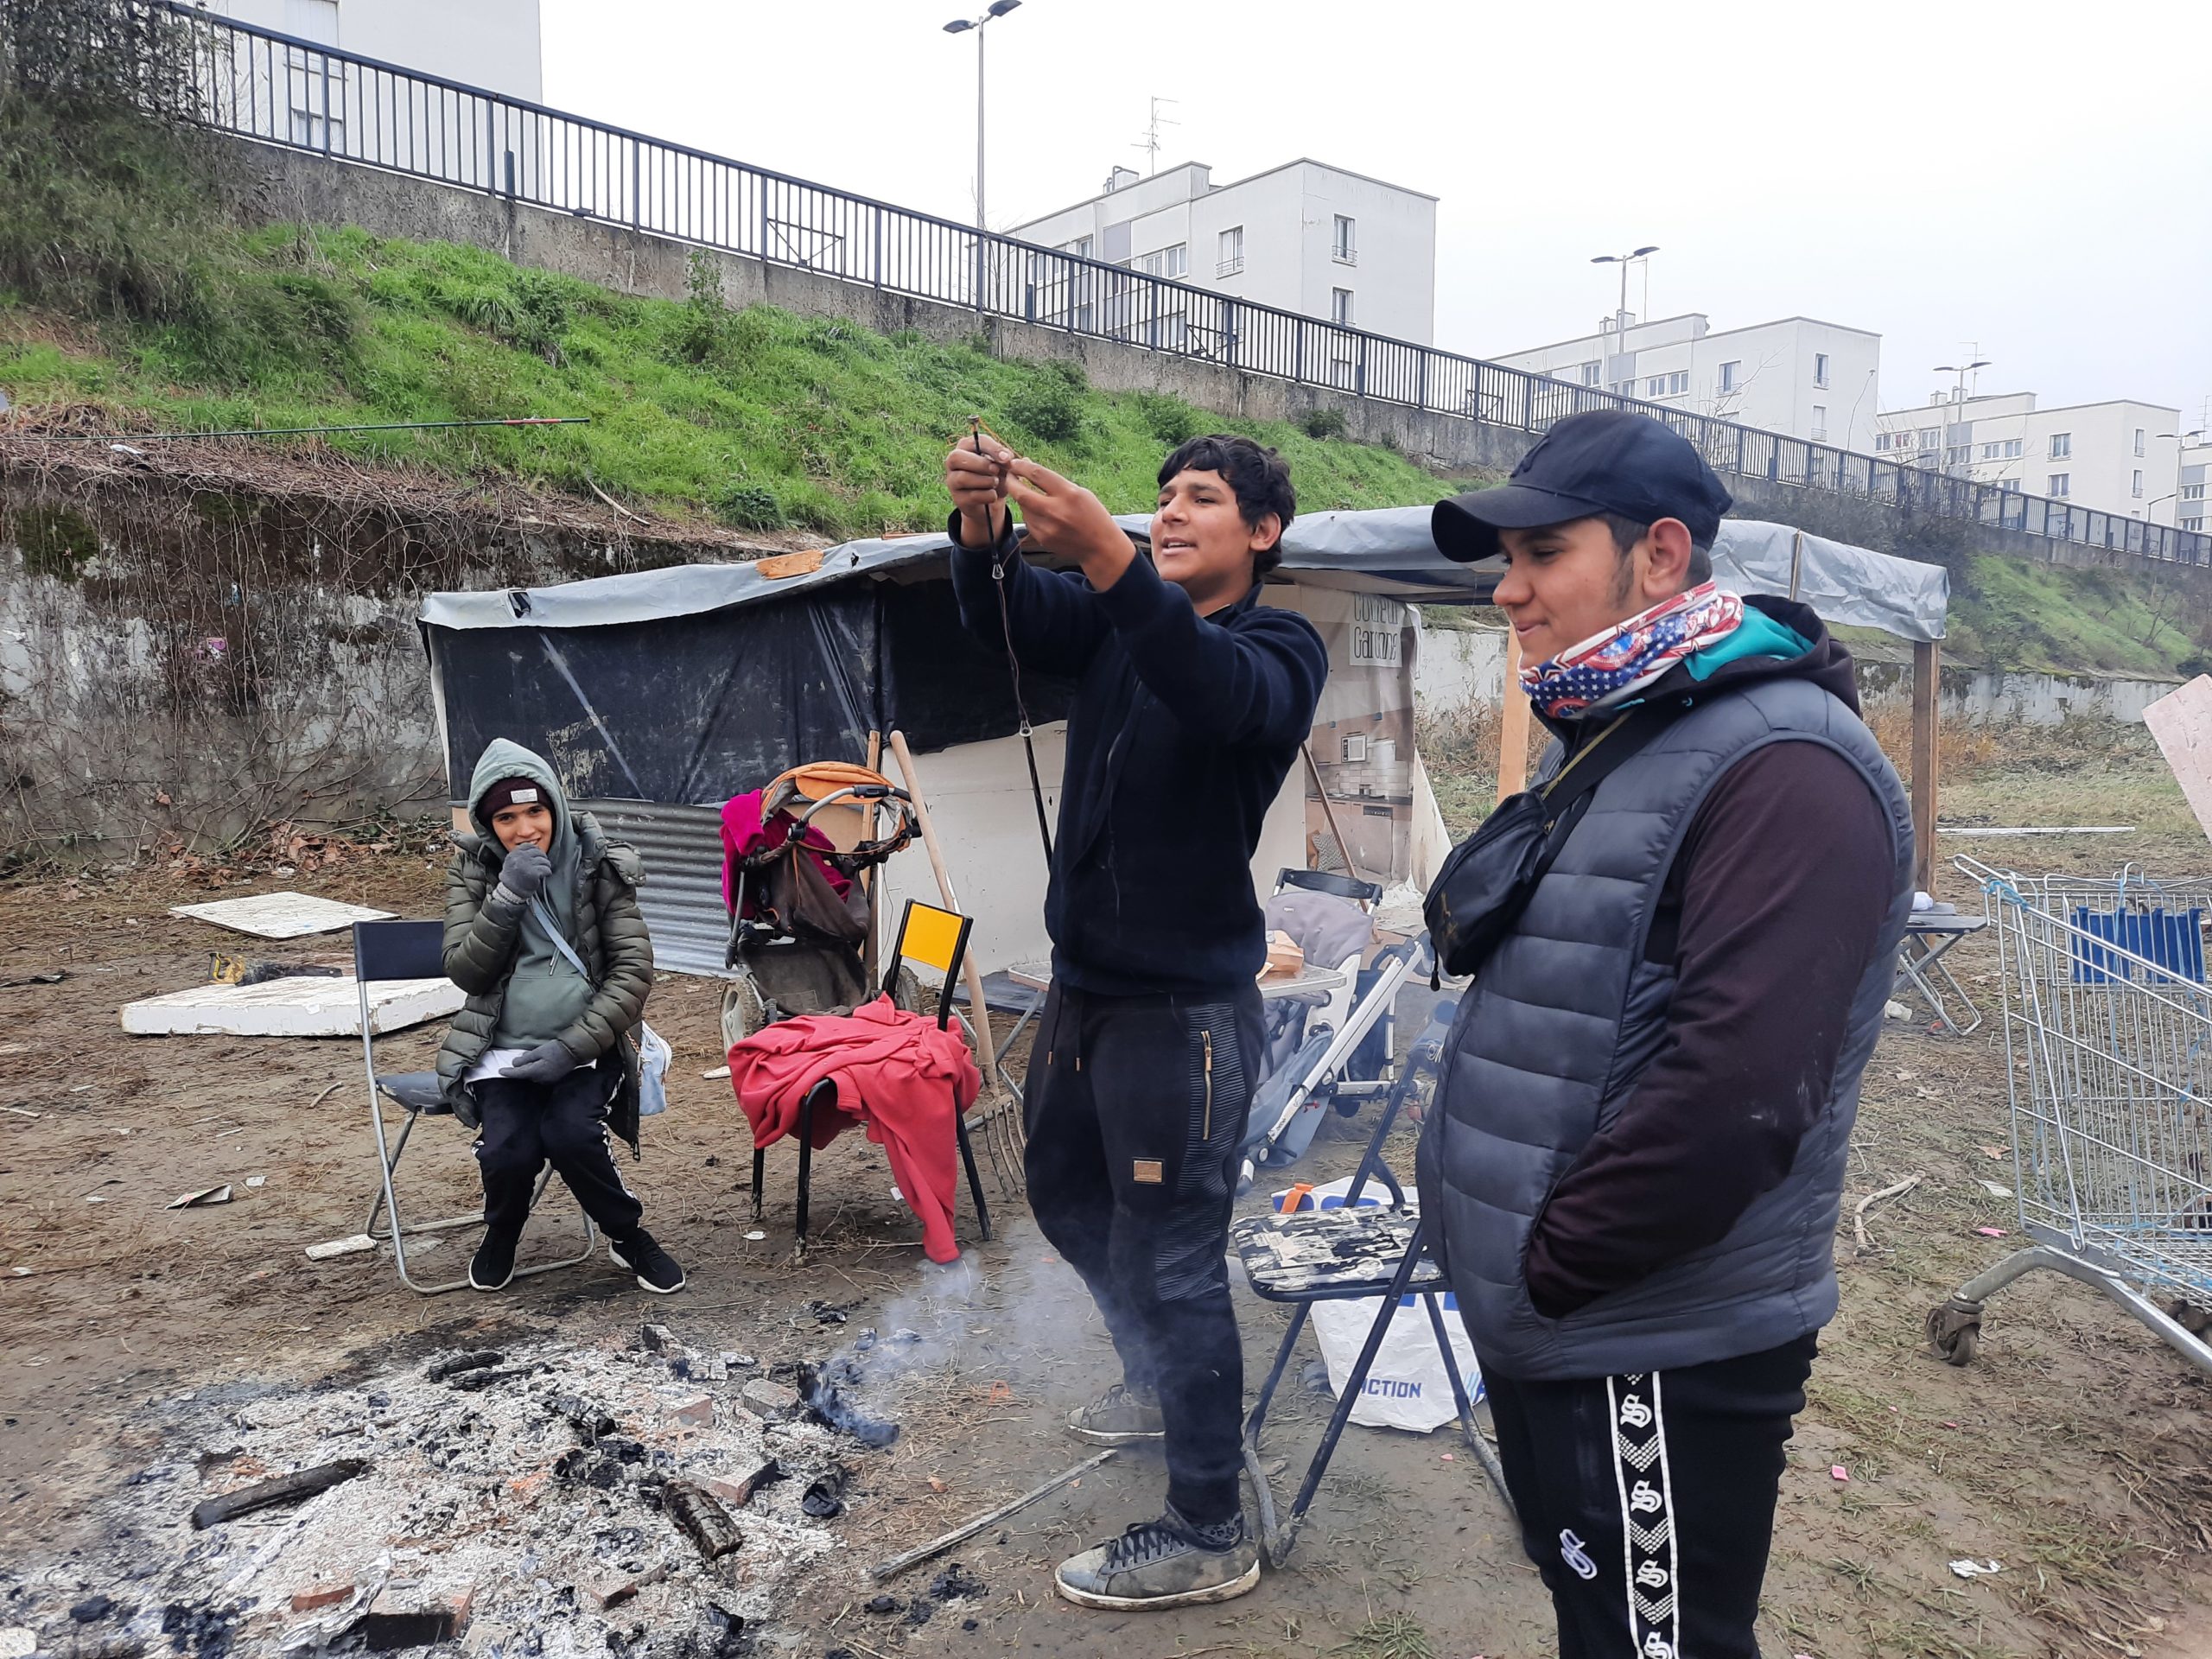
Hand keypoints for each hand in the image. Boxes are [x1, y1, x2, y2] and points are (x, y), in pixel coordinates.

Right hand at [497, 842, 551, 898]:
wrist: (511, 892)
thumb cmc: (513, 878)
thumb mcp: (511, 862)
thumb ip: (520, 855)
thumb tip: (535, 848)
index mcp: (514, 854)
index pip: (529, 846)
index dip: (536, 850)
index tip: (538, 855)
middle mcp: (520, 858)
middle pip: (538, 852)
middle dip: (542, 858)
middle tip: (543, 864)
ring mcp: (527, 865)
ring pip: (544, 860)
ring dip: (546, 865)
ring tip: (544, 870)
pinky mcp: (534, 873)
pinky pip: (546, 869)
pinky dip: (547, 872)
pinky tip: (545, 874)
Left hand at [501, 1039, 578, 1085]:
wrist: (574, 1052)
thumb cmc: (556, 1049)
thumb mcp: (539, 1051)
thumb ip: (526, 1058)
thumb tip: (515, 1063)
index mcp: (537, 1071)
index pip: (519, 1074)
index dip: (509, 1072)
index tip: (500, 1071)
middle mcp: (541, 1079)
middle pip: (526, 1076)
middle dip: (520, 1070)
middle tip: (515, 1062)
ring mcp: (548, 1080)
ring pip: (533, 1076)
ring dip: (529, 1070)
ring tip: (528, 1061)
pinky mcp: (554, 1079)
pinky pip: (541, 1077)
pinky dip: (536, 1071)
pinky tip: (537, 1065)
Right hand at [945, 437, 1011, 546]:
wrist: (990, 503)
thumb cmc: (994, 476)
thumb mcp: (1002, 465)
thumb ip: (1004, 459)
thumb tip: (1007, 458)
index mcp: (966, 447)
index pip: (975, 441)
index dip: (992, 448)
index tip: (1007, 458)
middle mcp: (953, 462)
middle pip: (957, 457)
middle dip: (981, 464)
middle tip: (996, 470)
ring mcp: (952, 481)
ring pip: (963, 478)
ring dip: (985, 481)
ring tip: (995, 483)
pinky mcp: (958, 499)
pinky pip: (971, 496)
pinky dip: (987, 496)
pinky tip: (993, 495)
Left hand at [1003, 456, 1135, 585]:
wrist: (1100, 546)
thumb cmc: (1092, 514)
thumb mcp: (1080, 492)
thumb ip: (1055, 482)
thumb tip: (1029, 467)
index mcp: (1068, 494)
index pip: (1037, 474)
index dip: (1022, 466)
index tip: (1015, 463)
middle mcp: (1056, 511)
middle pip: (1021, 493)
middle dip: (1011, 482)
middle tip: (1010, 476)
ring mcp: (1048, 527)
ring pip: (1023, 507)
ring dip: (1023, 499)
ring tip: (1032, 495)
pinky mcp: (1043, 538)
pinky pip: (1028, 521)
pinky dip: (1031, 513)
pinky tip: (1042, 513)